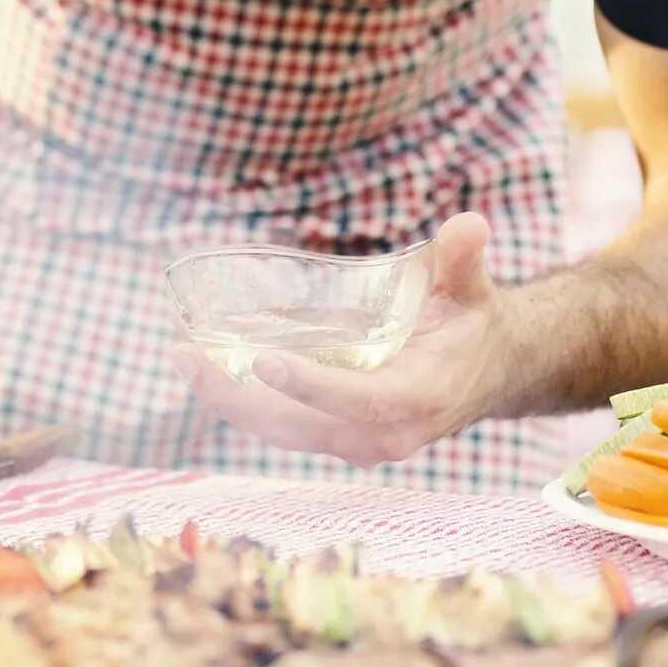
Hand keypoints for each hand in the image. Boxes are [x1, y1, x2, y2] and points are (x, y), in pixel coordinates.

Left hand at [175, 213, 520, 467]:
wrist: (485, 369)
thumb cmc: (470, 322)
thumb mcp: (469, 286)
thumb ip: (462, 256)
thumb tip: (469, 225)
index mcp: (420, 398)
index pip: (361, 401)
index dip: (313, 386)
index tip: (263, 360)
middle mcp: (385, 433)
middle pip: (300, 426)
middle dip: (238, 396)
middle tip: (187, 355)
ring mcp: (356, 442)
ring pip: (281, 431)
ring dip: (227, 399)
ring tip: (182, 357)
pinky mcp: (335, 436)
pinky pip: (281, 426)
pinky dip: (241, 401)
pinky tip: (204, 365)